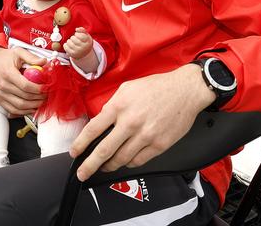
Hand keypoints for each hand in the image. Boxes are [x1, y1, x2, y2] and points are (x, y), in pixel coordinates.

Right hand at [0, 47, 46, 115]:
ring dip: (33, 106)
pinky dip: (24, 112)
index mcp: (8, 74)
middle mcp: (3, 85)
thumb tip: (44, 61)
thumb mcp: (19, 52)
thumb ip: (32, 57)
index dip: (38, 89)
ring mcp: (0, 94)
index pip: (26, 86)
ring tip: (42, 102)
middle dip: (39, 98)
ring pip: (20, 106)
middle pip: (25, 97)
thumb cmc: (5, 57)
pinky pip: (12, 110)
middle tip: (47, 95)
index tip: (46, 88)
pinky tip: (32, 108)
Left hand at [63, 27, 92, 59]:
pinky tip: (68, 45)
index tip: (77, 35)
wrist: (85, 54)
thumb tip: (76, 29)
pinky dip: (65, 45)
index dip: (77, 34)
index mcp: (88, 42)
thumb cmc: (85, 42)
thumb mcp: (86, 36)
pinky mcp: (72, 54)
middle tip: (74, 39)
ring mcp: (78, 52)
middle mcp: (83, 48)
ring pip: (69, 42)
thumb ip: (82, 30)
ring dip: (69, 40)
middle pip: (73, 38)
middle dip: (73, 37)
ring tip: (72, 42)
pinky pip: (65, 47)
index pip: (80, 36)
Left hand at [69, 64, 213, 180]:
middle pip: (104, 150)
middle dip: (90, 165)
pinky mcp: (159, 145)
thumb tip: (101, 120)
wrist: (185, 90)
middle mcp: (130, 122)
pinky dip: (129, 163)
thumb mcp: (128, 88)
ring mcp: (145, 135)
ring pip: (121, 159)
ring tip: (104, 167)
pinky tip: (125, 161)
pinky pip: (138, 161)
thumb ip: (113, 104)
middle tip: (83, 173)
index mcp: (120, 106)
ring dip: (110, 166)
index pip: (93, 129)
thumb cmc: (157, 87)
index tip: (75, 152)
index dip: (81, 144)